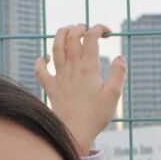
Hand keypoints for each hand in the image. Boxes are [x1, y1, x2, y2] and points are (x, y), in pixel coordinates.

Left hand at [35, 24, 126, 156]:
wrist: (74, 132)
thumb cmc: (96, 116)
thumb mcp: (114, 95)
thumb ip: (119, 74)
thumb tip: (120, 57)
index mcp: (89, 68)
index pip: (91, 37)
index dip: (99, 28)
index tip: (107, 32)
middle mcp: (72, 69)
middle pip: (71, 37)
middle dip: (79, 27)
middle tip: (86, 29)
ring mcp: (59, 77)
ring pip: (55, 47)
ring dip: (60, 35)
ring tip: (67, 31)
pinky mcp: (51, 88)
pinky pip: (40, 71)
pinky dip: (41, 61)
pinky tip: (45, 58)